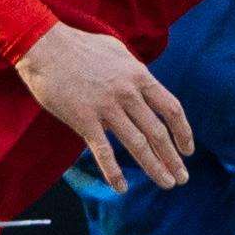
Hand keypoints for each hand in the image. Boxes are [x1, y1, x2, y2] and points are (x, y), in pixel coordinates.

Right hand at [15, 23, 193, 192]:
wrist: (46, 46)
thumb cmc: (81, 46)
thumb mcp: (118, 51)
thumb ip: (134, 71)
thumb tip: (145, 83)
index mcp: (139, 76)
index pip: (171, 109)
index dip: (183, 132)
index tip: (188, 150)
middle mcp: (128, 93)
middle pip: (158, 132)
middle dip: (173, 158)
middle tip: (182, 178)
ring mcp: (106, 107)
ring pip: (137, 144)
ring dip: (155, 167)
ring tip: (167, 184)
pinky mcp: (84, 119)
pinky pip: (103, 151)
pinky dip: (114, 172)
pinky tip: (122, 188)